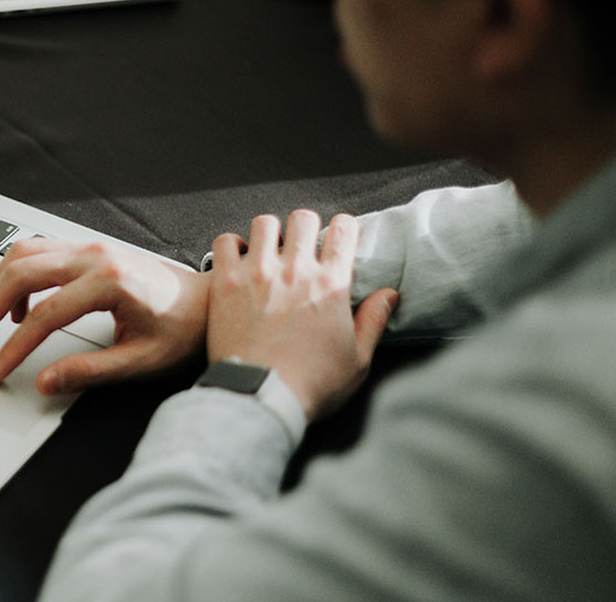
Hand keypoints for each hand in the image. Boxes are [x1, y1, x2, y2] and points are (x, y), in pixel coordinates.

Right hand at [0, 239, 208, 394]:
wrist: (207, 301)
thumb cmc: (181, 328)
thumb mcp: (140, 360)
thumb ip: (90, 372)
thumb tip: (46, 383)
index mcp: (110, 282)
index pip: (44, 315)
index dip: (14, 348)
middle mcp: (95, 255)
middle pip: (21, 273)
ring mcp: (89, 246)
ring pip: (22, 253)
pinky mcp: (87, 247)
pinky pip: (37, 250)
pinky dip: (16, 274)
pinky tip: (19, 307)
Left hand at [206, 211, 397, 419]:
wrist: (260, 396)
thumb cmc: (310, 384)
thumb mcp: (357, 359)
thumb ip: (374, 321)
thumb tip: (389, 294)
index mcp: (331, 284)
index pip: (344, 231)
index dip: (345, 227)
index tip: (340, 235)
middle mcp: (295, 270)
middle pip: (303, 218)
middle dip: (306, 226)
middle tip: (302, 244)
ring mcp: (257, 273)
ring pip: (264, 223)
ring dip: (269, 232)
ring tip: (269, 249)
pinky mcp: (225, 282)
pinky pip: (225, 242)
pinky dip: (232, 245)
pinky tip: (238, 259)